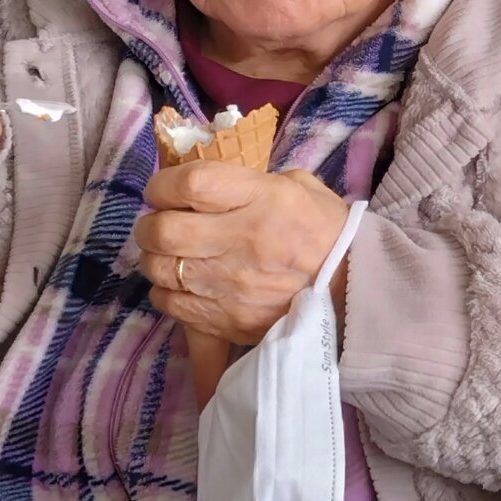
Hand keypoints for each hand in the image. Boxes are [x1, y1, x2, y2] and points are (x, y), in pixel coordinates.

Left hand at [135, 163, 350, 348]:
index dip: (164, 185)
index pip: (191, 184)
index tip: (162, 190)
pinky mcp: (225, 319)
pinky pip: (171, 304)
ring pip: (160, 269)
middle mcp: (241, 242)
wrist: (351, 293)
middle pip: (164, 230)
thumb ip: (249, 181)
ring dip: (154, 258)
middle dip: (149, 224)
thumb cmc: (324, 232)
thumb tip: (206, 185)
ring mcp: (231, 285)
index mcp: (262, 200)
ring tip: (167, 254)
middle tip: (156, 223)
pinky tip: (180, 283)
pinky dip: (166, 290)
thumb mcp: (299, 187)